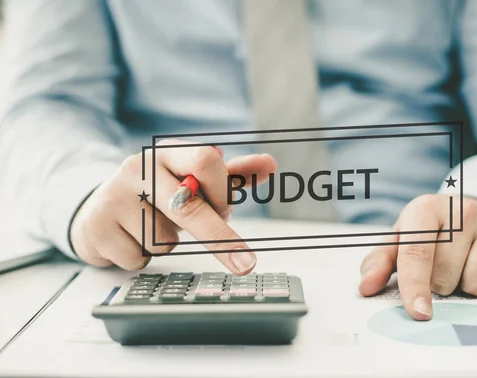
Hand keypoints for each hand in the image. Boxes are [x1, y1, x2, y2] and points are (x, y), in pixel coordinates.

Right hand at [70, 139, 275, 272]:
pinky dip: (143, 256)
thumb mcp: (191, 180)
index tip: (228, 211)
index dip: (222, 190)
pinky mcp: (97, 227)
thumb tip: (270, 165)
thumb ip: (231, 175)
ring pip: (165, 239)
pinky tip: (130, 238)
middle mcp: (138, 168)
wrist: (98, 206)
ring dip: (168, 242)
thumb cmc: (157, 192)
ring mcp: (113, 196)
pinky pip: (140, 257)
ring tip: (151, 227)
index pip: (205, 159)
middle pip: (188, 205)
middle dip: (219, 237)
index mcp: (167, 153)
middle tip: (245, 263)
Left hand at [359, 195, 476, 319]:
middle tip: (443, 266)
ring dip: (467, 286)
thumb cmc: (432, 231)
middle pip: (446, 277)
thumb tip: (366, 286)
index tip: (418, 312)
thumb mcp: (401, 240)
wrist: (472, 211)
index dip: (415, 287)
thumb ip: (379, 263)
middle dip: (441, 284)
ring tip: (465, 264)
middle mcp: (462, 209)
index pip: (417, 254)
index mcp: (425, 208)